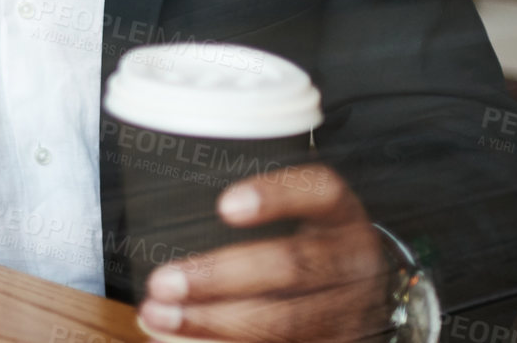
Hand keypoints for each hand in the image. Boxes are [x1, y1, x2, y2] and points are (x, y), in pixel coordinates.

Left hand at [138, 165, 390, 342]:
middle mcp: (353, 262)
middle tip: (161, 283)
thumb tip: (160, 224)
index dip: (276, 197)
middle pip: (291, 266)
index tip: (225, 206)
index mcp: (340, 216)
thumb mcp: (295, 216)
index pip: (320, 192)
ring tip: (157, 316)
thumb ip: (247, 213)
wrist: (360, 299)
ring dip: (211, 324)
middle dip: (218, 277)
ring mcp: (352, 313)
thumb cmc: (305, 245)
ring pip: (284, 322)